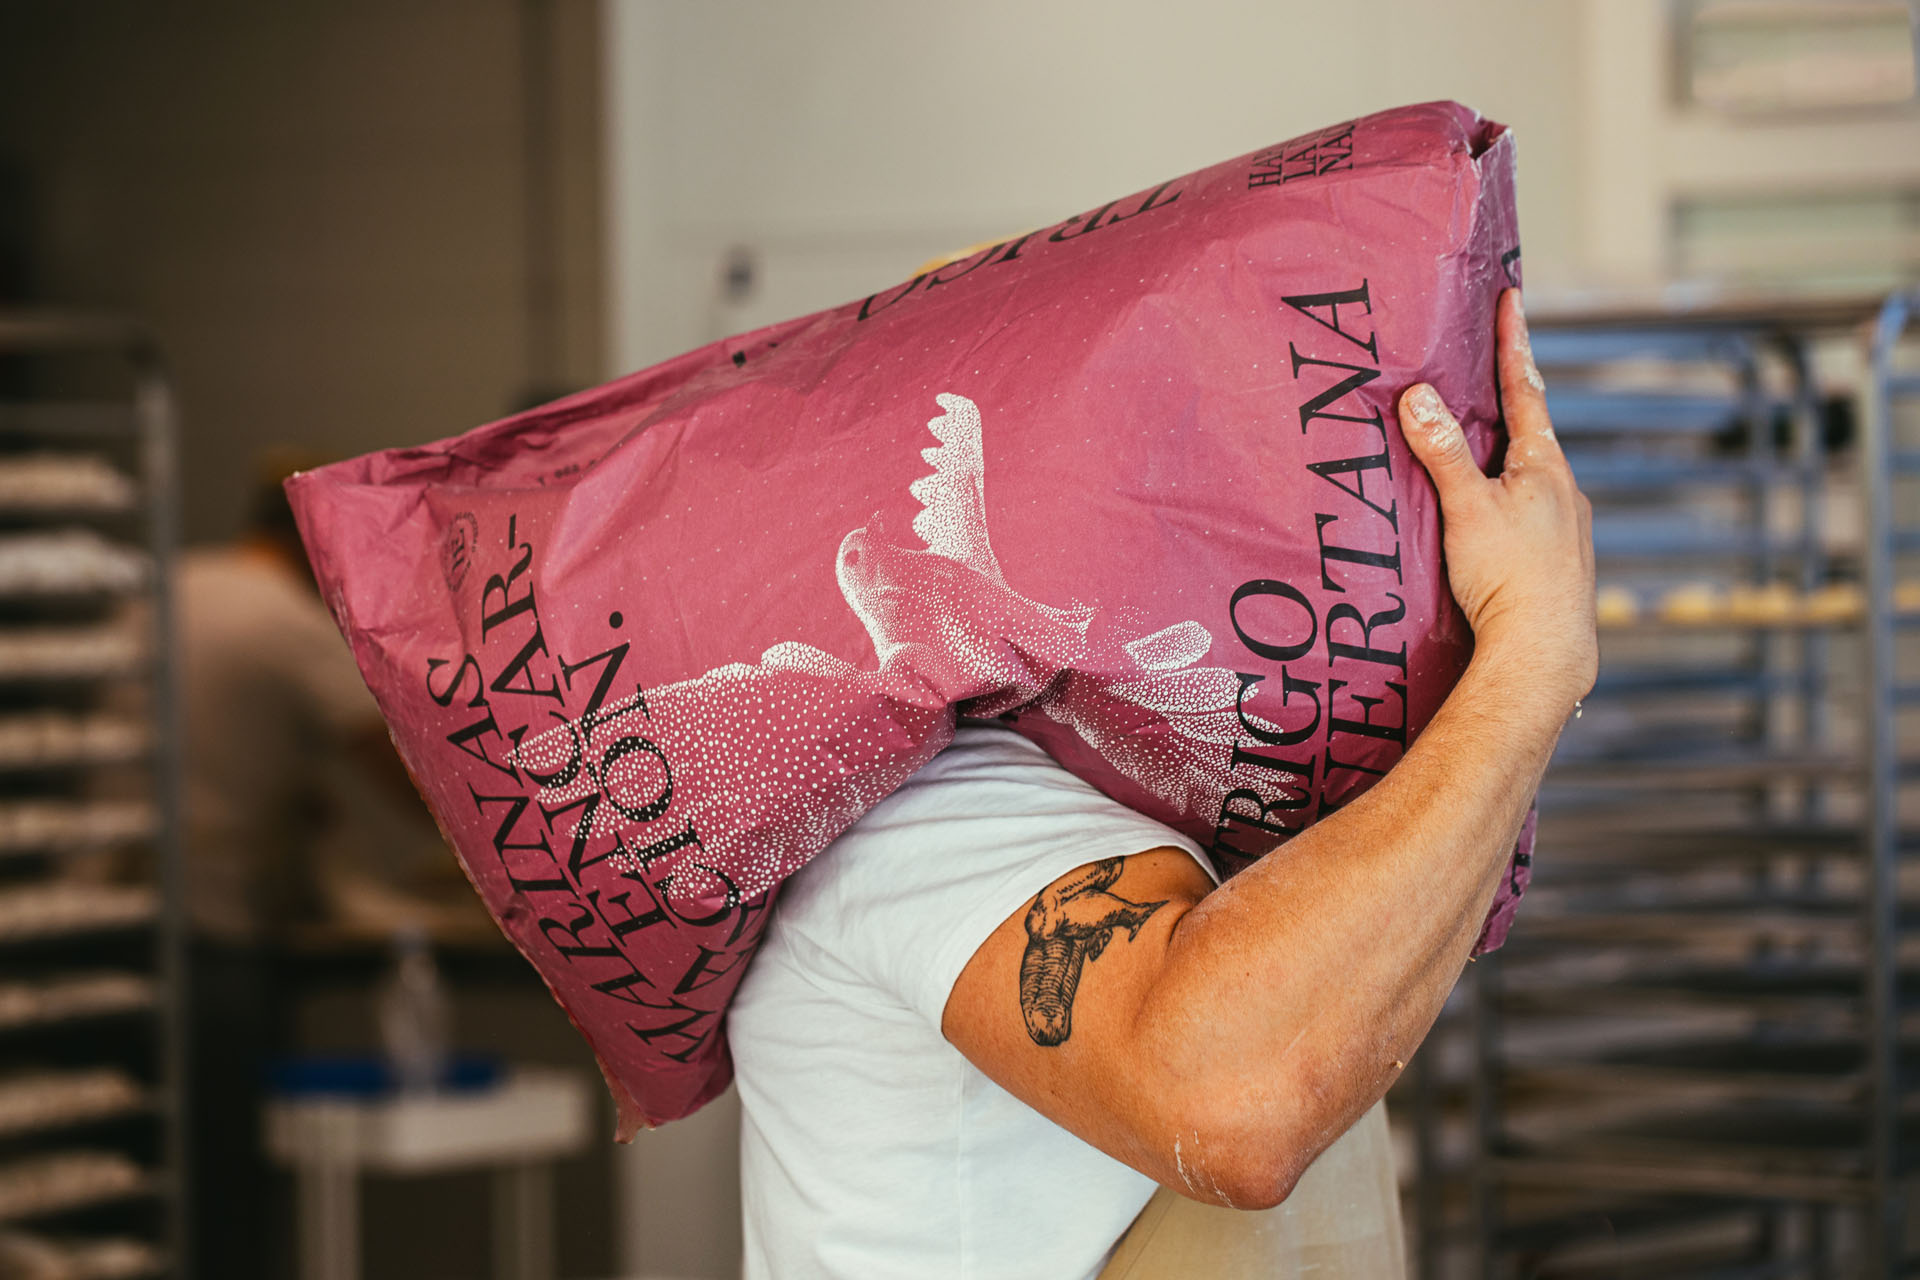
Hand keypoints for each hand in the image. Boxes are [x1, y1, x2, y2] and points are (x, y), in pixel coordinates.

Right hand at [1398, 290, 1595, 711]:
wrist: (1543, 655)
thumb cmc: (1509, 578)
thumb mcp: (1466, 507)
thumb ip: (1442, 451)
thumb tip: (1420, 395)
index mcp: (1545, 466)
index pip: (1524, 389)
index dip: (1514, 342)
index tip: (1512, 298)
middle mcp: (1565, 492)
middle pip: (1531, 434)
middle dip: (1508, 405)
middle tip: (1487, 374)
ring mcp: (1566, 531)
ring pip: (1532, 480)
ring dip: (1505, 463)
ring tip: (1477, 457)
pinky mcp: (1557, 567)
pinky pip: (1528, 518)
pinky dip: (1506, 505)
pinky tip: (1487, 527)